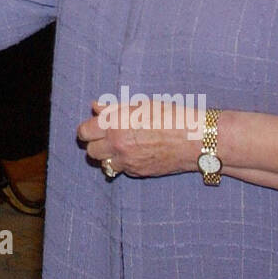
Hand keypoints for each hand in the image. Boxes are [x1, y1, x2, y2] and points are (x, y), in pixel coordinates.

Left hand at [75, 100, 197, 178]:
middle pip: (90, 151)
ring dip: (107, 156)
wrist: (194, 140)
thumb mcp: (140, 105)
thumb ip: (113, 109)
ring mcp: (127, 161)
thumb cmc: (170, 117)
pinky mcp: (137, 172)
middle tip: (107, 137)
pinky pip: (120, 170)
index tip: (94, 127)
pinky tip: (135, 154)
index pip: (84, 132)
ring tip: (120, 147)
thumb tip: (95, 107)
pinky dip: (123, 164)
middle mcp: (117, 144)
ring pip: (103, 164)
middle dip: (96, 144)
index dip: (88, 129)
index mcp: (115, 123)